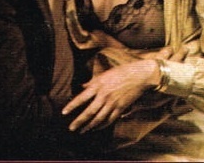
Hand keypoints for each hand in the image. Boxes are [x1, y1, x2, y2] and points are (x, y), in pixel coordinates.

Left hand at [62, 46, 187, 133]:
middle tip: (71, 128)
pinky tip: (96, 128)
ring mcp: (113, 103)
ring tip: (82, 131)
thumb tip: (82, 87)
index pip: (82, 97)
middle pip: (89, 112)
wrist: (139, 75)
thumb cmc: (121, 72)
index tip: (64, 112)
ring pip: (99, 118)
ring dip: (90, 126)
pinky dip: (102, 125)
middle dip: (79, 121)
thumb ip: (92, 82)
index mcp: (98, 85)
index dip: (72, 106)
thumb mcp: (104, 74)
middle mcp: (104, 95)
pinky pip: (110, 119)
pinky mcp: (121, 108)